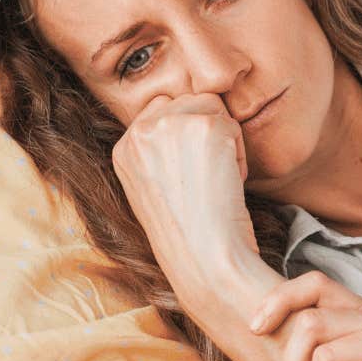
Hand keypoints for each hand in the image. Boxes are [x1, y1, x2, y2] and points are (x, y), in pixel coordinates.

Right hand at [110, 93, 256, 265]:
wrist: (204, 258)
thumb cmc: (187, 233)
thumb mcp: (153, 188)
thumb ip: (158, 151)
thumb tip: (185, 121)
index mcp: (123, 148)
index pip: (162, 109)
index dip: (186, 135)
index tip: (191, 172)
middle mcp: (140, 131)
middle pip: (189, 102)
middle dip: (206, 134)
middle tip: (206, 178)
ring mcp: (170, 125)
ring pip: (213, 108)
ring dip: (224, 141)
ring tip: (215, 180)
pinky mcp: (203, 127)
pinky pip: (234, 125)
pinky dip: (239, 155)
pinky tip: (226, 184)